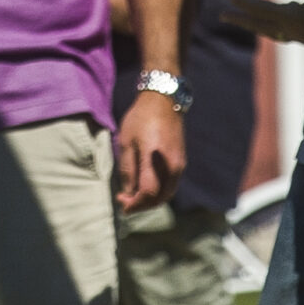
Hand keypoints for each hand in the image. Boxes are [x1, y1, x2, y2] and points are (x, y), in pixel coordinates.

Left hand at [115, 93, 185, 212]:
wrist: (163, 100)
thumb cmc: (141, 118)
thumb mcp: (127, 142)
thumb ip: (127, 169)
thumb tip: (128, 192)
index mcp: (155, 160)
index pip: (147, 193)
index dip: (134, 203)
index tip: (122, 203)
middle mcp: (172, 166)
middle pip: (159, 198)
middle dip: (142, 205)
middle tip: (125, 201)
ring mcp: (179, 165)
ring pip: (167, 193)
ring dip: (151, 200)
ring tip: (133, 195)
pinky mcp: (181, 162)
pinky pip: (171, 184)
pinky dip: (159, 191)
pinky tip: (146, 186)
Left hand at [216, 0, 303, 43]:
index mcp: (291, 16)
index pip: (258, 9)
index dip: (240, 0)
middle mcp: (291, 30)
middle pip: (258, 25)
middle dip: (239, 19)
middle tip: (222, 15)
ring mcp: (299, 38)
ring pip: (270, 33)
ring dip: (255, 25)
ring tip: (243, 20)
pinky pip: (283, 35)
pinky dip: (272, 27)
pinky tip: (271, 20)